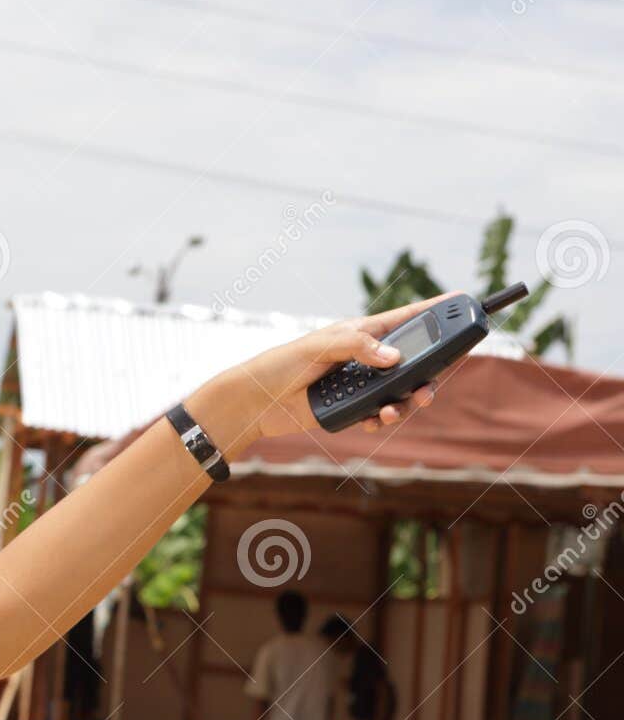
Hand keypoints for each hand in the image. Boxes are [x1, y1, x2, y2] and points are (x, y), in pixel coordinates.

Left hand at [190, 292, 461, 452]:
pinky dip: (383, 418)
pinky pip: (382, 413)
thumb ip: (357, 346)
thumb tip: (395, 358)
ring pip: (402, 392)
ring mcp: (362, 384)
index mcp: (361, 333)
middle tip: (428, 388)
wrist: (256, 403)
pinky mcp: (353, 408)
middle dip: (427, 374)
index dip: (434, 309)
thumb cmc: (282, 364)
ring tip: (393, 410)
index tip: (462, 300)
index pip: (405, 318)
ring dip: (405, 403)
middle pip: (414, 361)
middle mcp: (367, 357)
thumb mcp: (319, 346)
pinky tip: (373, 420)